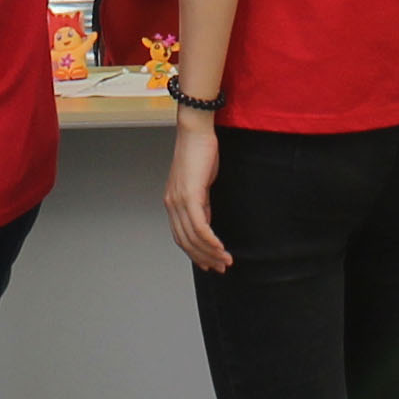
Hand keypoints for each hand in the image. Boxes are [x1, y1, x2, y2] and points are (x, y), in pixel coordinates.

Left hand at [161, 109, 228, 274]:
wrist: (195, 131)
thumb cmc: (199, 152)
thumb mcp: (200, 183)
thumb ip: (201, 204)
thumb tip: (206, 222)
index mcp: (173, 202)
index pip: (181, 237)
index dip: (195, 253)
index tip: (209, 263)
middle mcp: (172, 204)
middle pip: (186, 242)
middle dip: (204, 258)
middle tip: (221, 267)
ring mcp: (179, 200)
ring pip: (193, 237)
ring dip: (211, 252)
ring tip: (226, 260)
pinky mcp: (189, 195)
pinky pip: (199, 226)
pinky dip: (210, 240)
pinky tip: (221, 248)